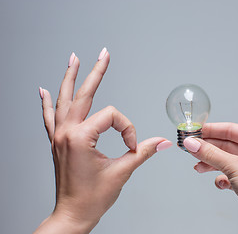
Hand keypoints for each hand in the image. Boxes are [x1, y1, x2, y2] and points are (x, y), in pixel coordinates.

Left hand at [35, 48, 171, 233]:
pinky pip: (49, 117)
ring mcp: (59, 136)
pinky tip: (44, 89)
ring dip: (69, 78)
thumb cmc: (93, 197)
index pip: (112, 116)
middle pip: (83, 94)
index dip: (127, 129)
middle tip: (104, 54)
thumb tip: (163, 142)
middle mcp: (67, 132)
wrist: (72, 214)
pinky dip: (47, 102)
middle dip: (96, 72)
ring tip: (73, 59)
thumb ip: (142, 152)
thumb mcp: (121, 172)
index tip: (131, 147)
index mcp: (81, 137)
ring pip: (62, 100)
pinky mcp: (57, 142)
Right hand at [183, 123, 237, 233]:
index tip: (194, 132)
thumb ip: (210, 153)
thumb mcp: (233, 166)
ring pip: (225, 160)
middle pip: (226, 145)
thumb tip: (192, 143)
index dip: (210, 130)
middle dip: (208, 149)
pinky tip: (221, 184)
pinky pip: (229, 174)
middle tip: (190, 148)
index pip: (230, 130)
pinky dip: (222, 178)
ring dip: (211, 164)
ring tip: (198, 167)